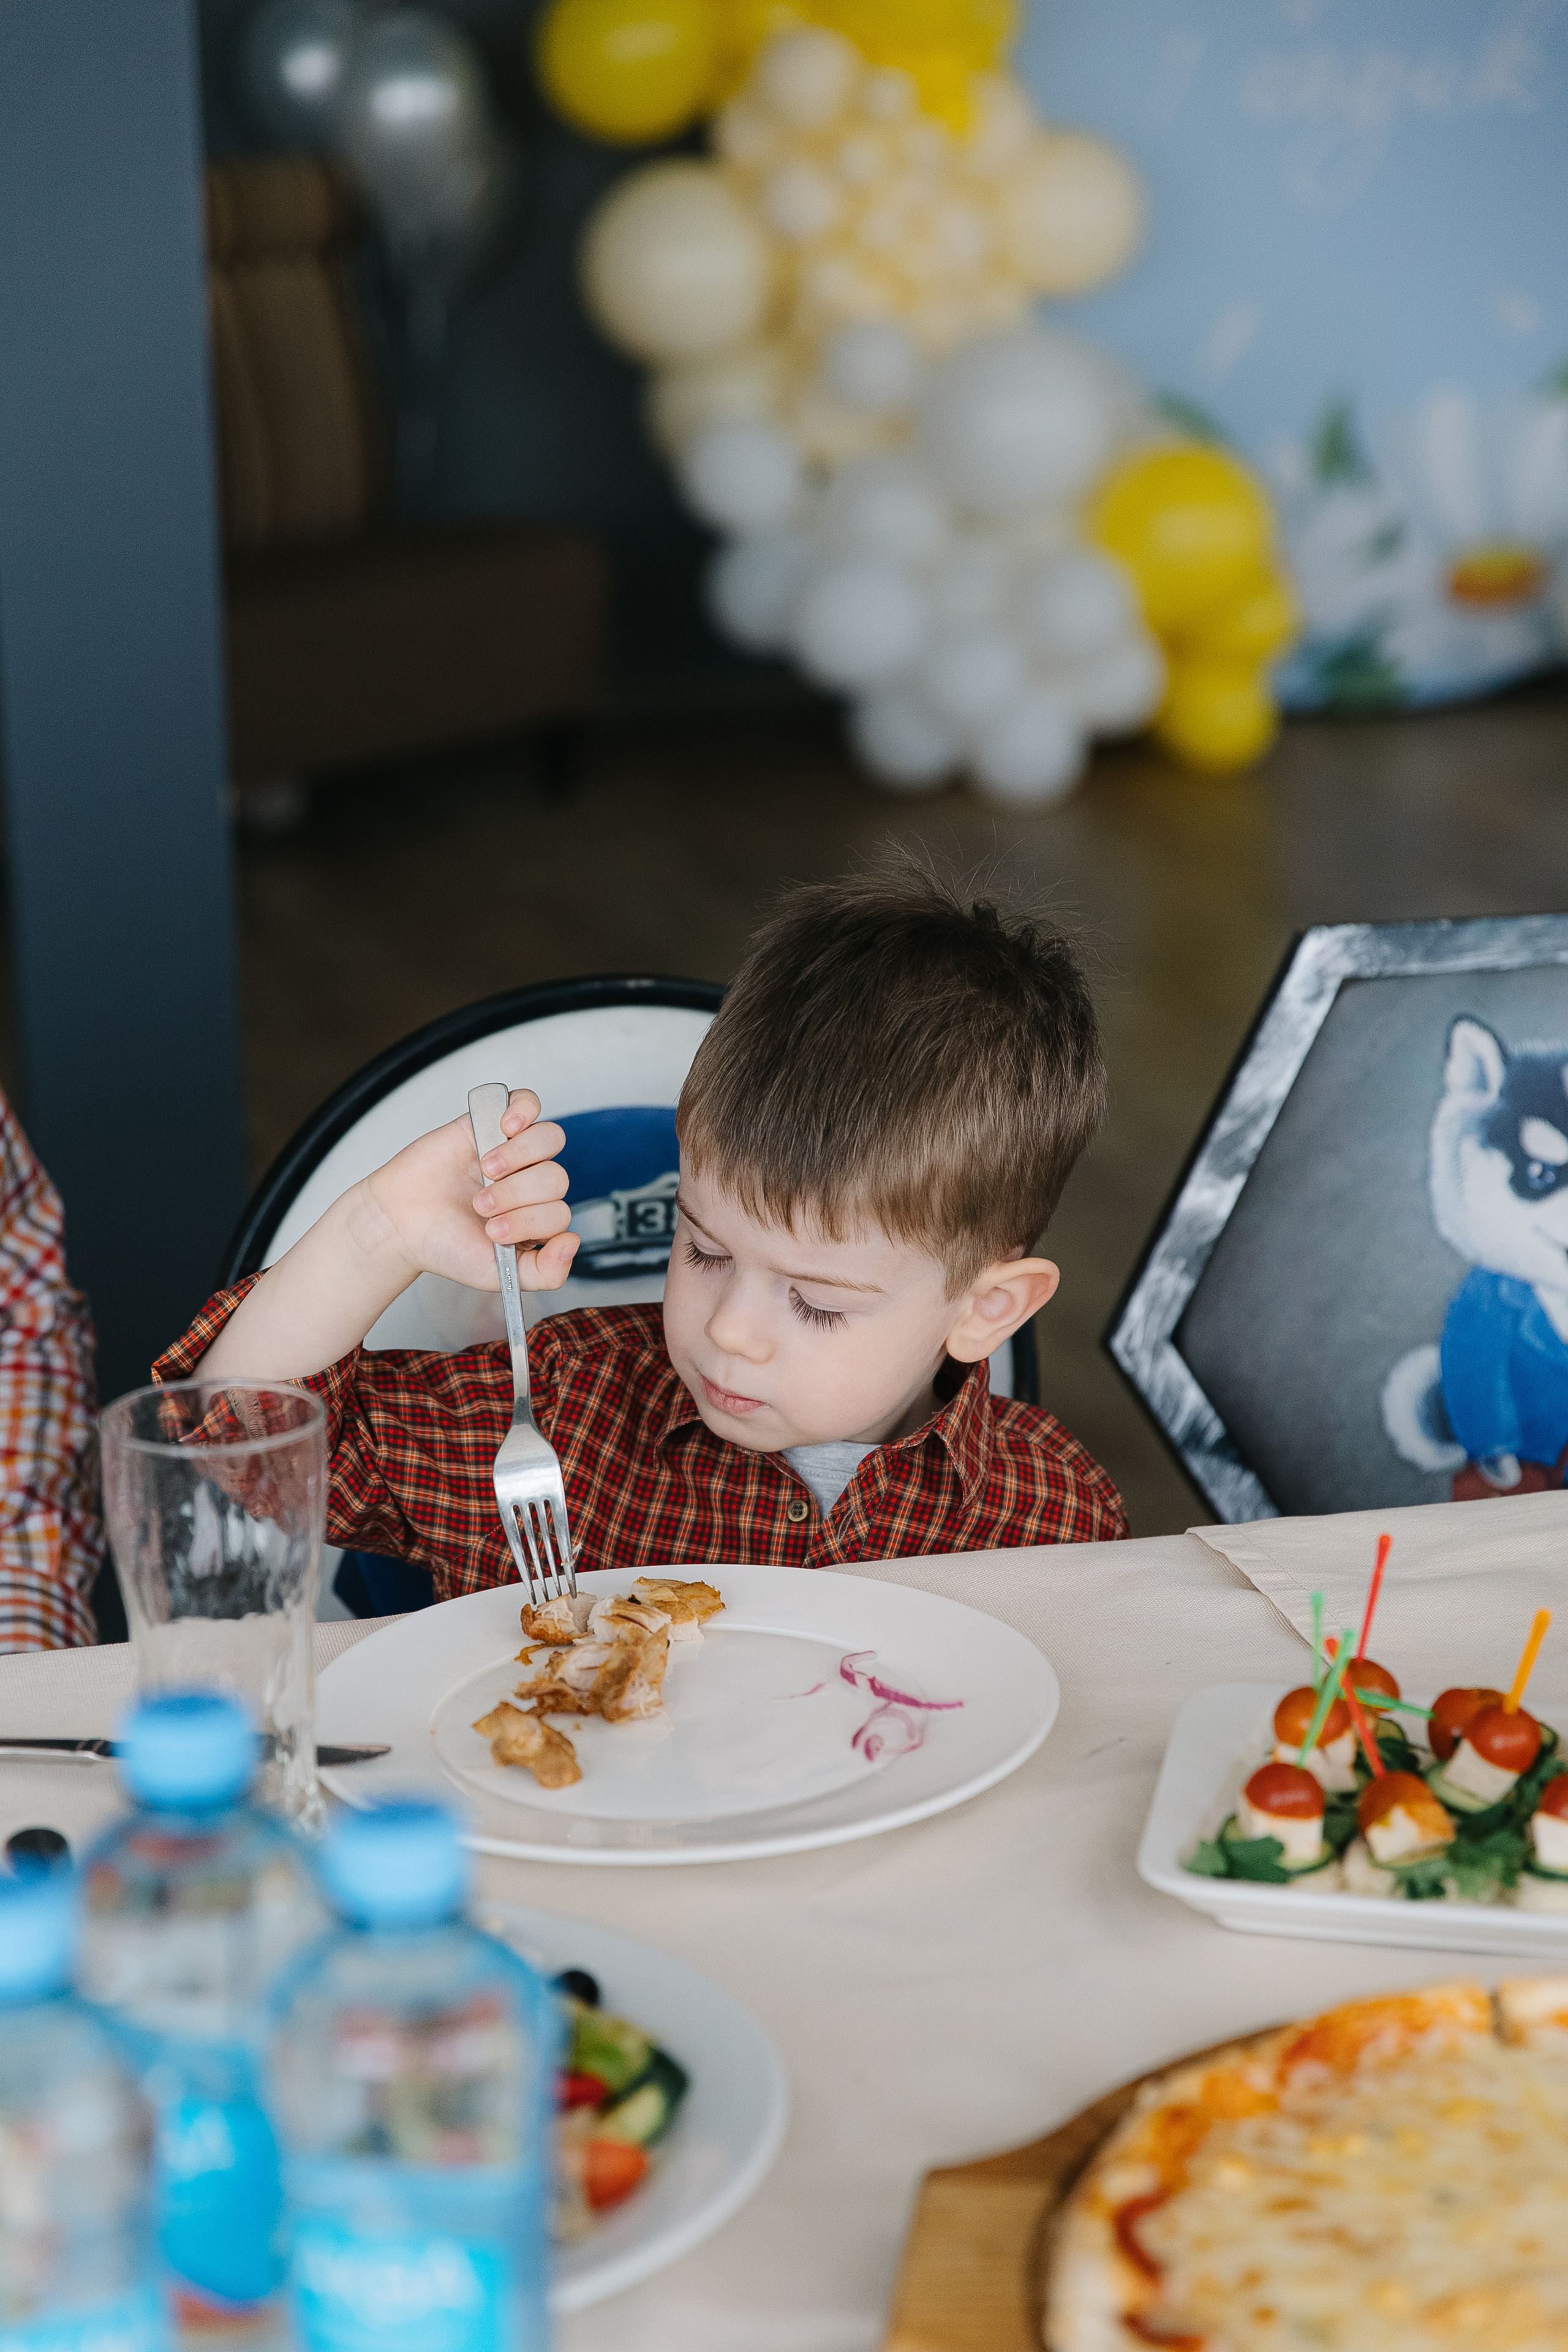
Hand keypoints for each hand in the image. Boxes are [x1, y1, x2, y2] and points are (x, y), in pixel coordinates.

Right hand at [358, 1088, 579, 1294]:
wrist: (399, 1222)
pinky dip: (524, 1110)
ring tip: (486, 1168)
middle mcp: (531, 1185)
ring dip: (520, 1156)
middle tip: (480, 1205)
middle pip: (555, 1178)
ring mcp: (514, 1152)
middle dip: (517, 1194)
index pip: (560, 1214)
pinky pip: (528, 1101)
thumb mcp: (497, 1276)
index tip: (492, 1232)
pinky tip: (506, 1127)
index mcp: (538, 1220)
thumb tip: (574, 1242)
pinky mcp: (490, 1123)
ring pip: (549, 1139)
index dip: (530, 1221)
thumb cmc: (446, 1247)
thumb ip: (544, 1274)